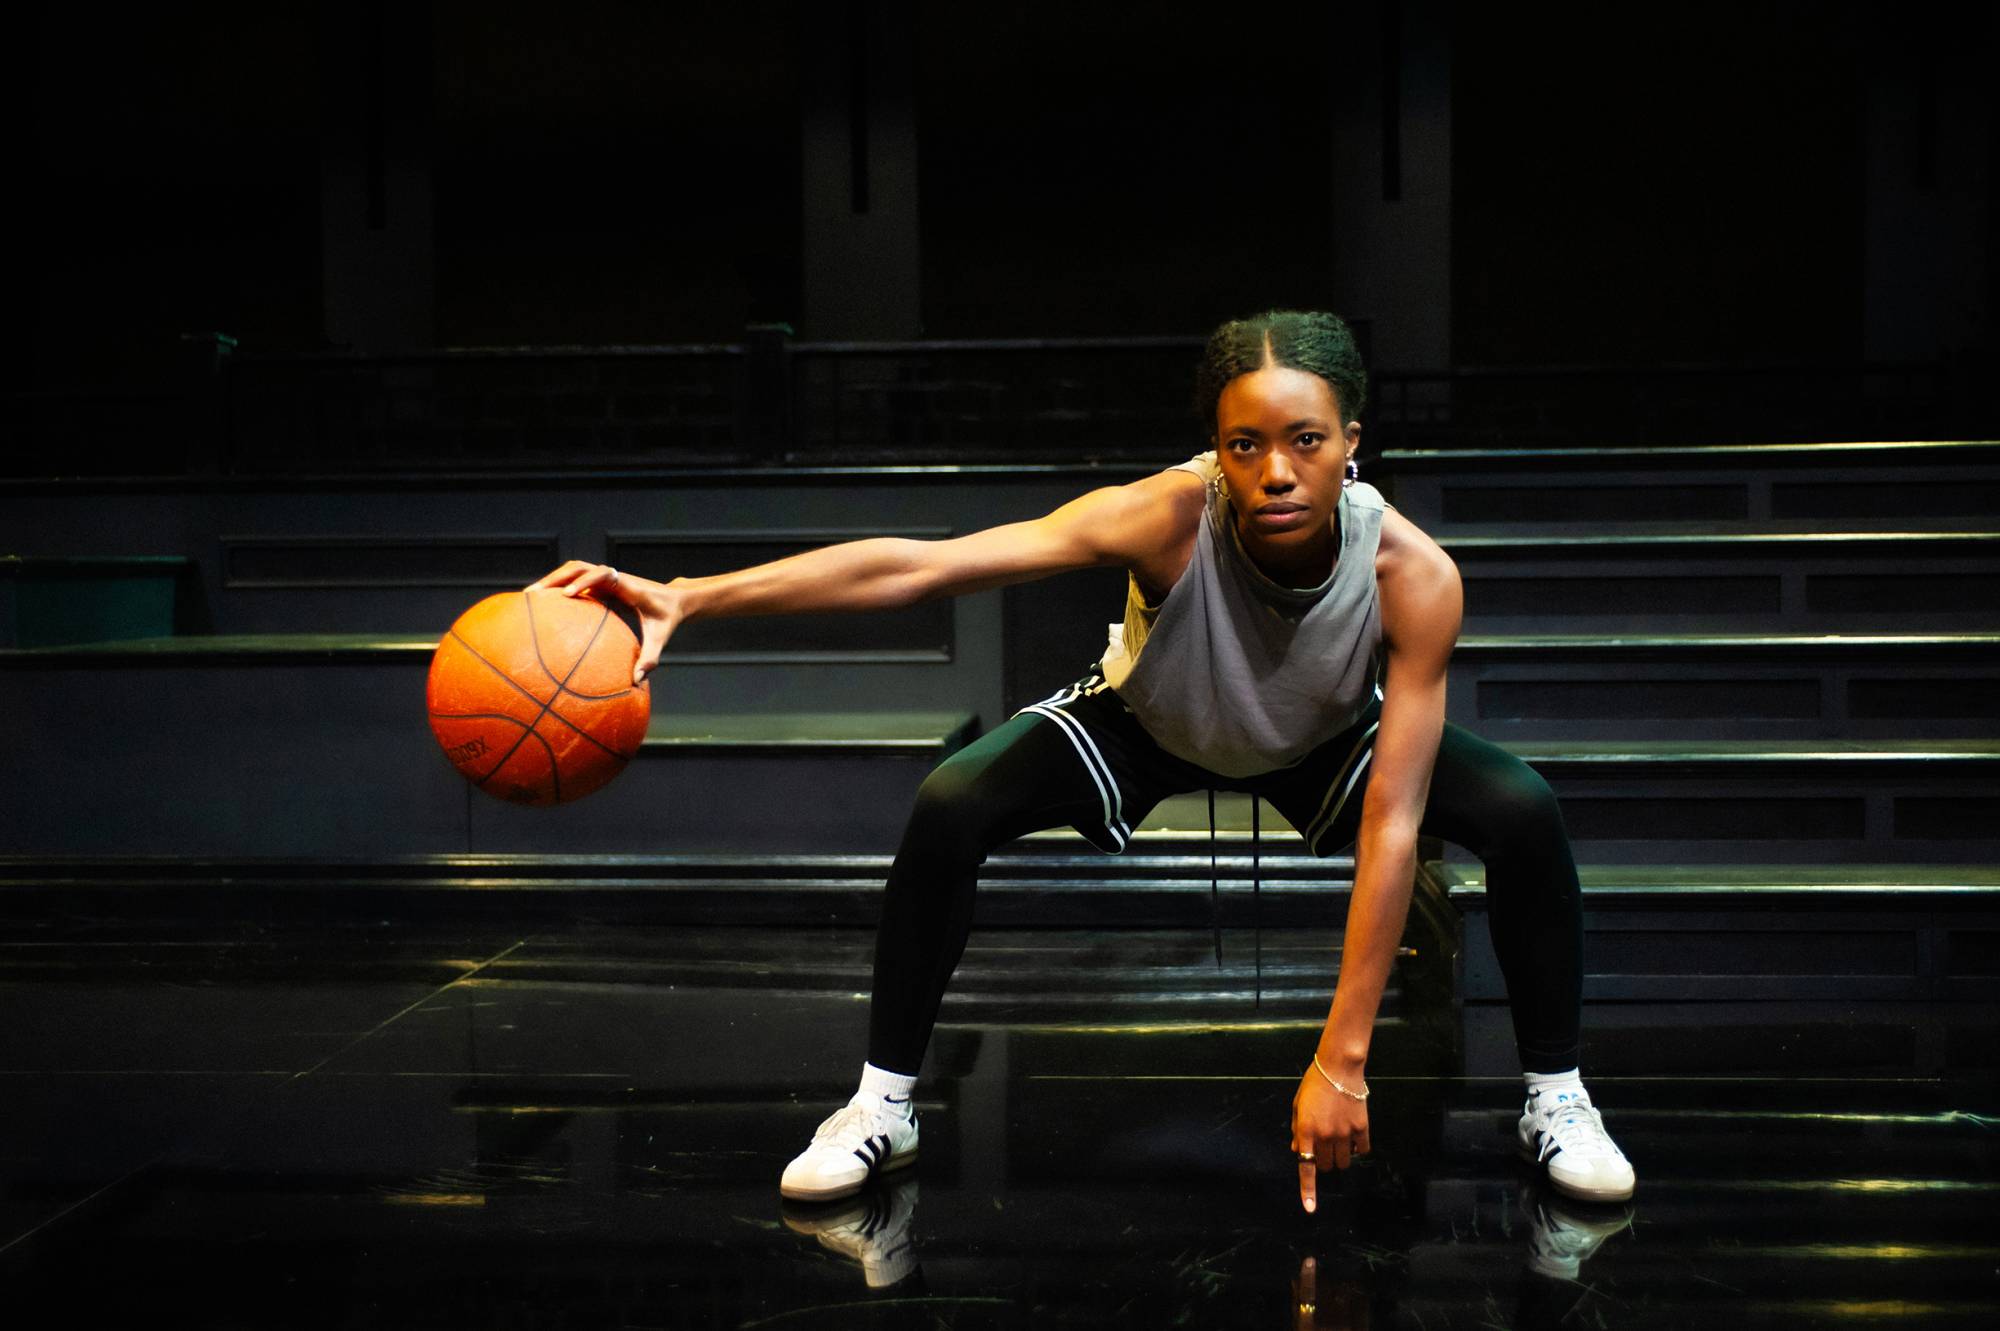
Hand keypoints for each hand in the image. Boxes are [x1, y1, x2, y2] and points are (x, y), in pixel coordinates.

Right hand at [526, 560, 681, 684]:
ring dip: (553, 579)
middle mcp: (615, 578)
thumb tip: (637, 681)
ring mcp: (606, 579)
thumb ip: (650, 658)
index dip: (585, 581)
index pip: (604, 575)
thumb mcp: (660, 638)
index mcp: (628, 586)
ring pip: (574, 570)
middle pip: (580, 567)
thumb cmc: (667, 618)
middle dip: (556, 578)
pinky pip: (576, 579)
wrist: (675, 599)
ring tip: (529, 597)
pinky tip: (543, 603)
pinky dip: (559, 585)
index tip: (567, 594)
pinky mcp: (601, 583)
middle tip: (533, 595)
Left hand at [1291, 1057, 1370, 1213]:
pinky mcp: (1362, 1128)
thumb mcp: (1298, 1105)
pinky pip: (1362, 1150)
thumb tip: (1298, 1151)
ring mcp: (1345, 1133)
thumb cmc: (1314, 1084)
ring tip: (1338, 1138)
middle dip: (1322, 1161)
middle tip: (1322, 1145)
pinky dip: (1357, 1148)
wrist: (1339, 1068)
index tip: (1311, 1209)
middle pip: (1325, 1166)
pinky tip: (1353, 1134)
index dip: (1308, 1190)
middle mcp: (1325, 1136)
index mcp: (1306, 1130)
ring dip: (1339, 1157)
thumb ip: (1298, 1130)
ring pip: (1344, 1162)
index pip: (1306, 1167)